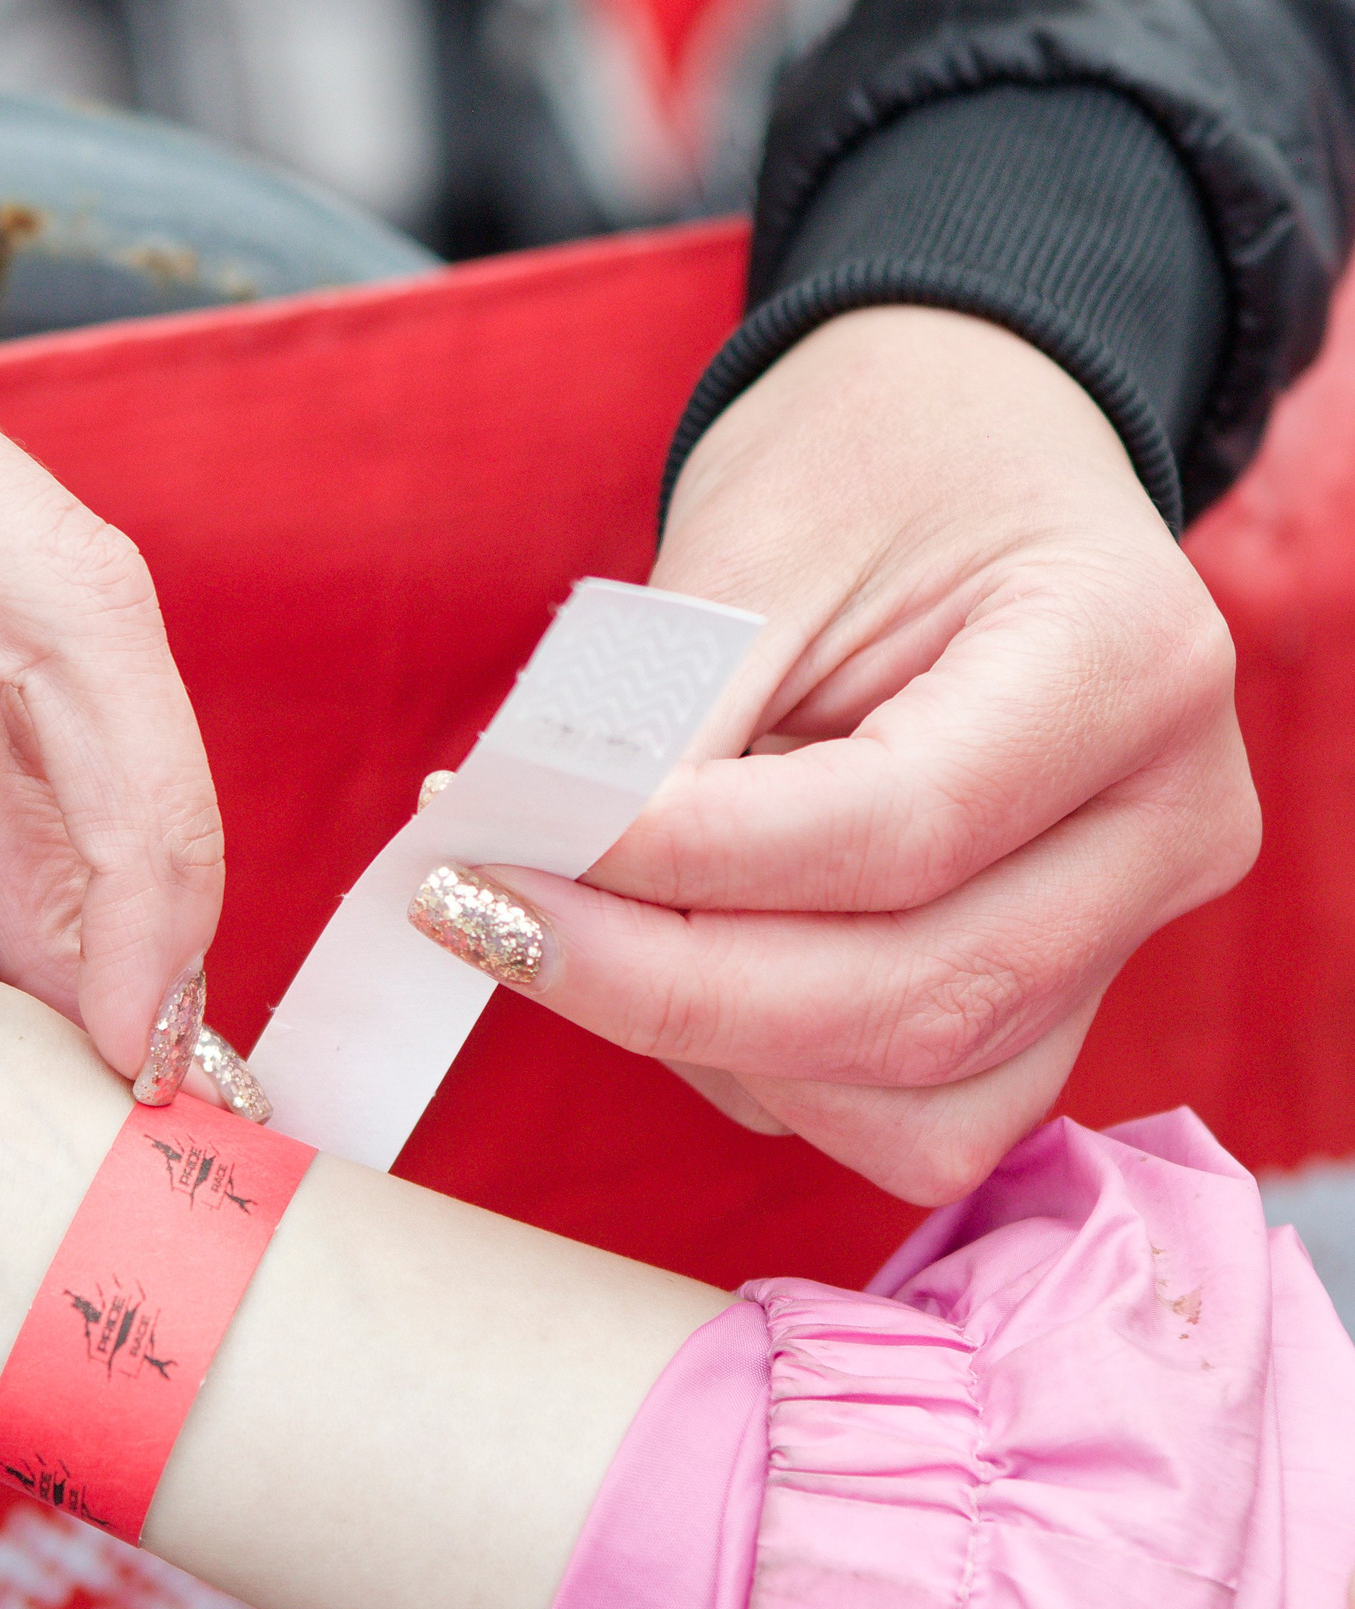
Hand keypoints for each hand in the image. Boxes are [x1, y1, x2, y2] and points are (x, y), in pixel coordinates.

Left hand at [465, 308, 1257, 1203]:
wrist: (964, 458)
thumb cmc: (867, 471)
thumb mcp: (754, 548)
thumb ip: (659, 724)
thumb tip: (527, 866)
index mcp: (1128, 662)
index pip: (895, 831)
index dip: (681, 865)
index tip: (500, 839)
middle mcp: (1168, 822)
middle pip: (911, 999)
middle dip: (658, 985)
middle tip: (475, 910)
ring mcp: (1125, 934)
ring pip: (910, 1098)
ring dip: (704, 1041)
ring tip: (569, 920)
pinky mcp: (1054, 1005)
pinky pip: (904, 1115)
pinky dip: (758, 1068)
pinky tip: (665, 959)